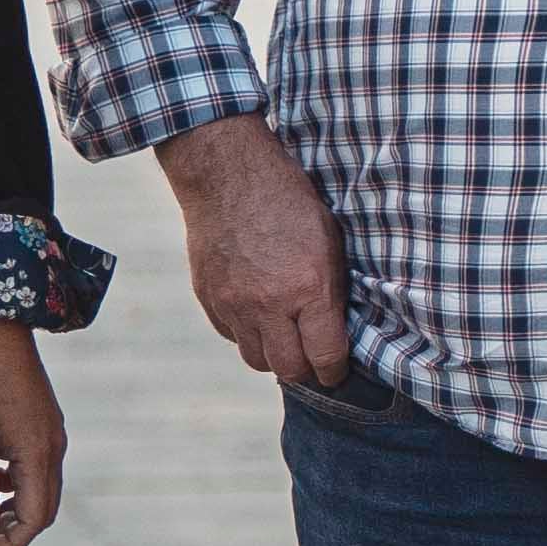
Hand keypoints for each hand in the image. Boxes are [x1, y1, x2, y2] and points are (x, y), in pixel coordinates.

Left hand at [0, 312, 67, 545]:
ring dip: (15, 508)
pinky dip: (16, 483)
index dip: (10, 544)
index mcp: (38, 453)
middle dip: (14, 531)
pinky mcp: (43, 420)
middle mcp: (53, 446)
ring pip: (41, 487)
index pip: (34, 518)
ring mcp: (51, 432)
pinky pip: (37, 465)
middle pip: (43, 508)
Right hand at [159, 114, 351, 386]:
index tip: (337, 369)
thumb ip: (331, 291)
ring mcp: (234, 304)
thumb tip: (336, 330)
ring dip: (273, 354)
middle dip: (305, 370)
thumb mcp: (328, 240)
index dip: (335, 371)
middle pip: (288, 369)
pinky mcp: (209, 299)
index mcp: (309, 287)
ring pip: (256, 359)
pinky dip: (246, 333)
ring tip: (284, 335)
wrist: (228, 174)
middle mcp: (270, 303)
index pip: (325, 356)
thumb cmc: (288, 200)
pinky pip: (231, 336)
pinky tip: (257, 312)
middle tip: (312, 357)